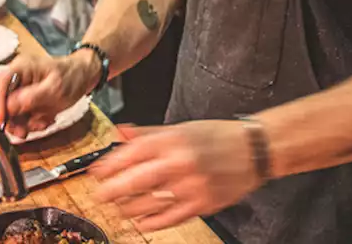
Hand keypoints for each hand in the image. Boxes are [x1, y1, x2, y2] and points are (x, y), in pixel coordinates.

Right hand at [0, 51, 99, 137]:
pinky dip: (31, 124)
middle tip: (24, 131)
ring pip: (9, 114)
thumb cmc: (72, 76)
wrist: (83, 77)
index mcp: (21, 67)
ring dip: (22, 125)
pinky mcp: (25, 102)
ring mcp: (20, 91)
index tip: (0, 121)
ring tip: (41, 123)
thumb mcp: (56, 87)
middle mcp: (16, 79)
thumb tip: (10, 106)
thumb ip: (33, 97)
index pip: (0, 83)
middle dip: (11, 119)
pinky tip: (44, 121)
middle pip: (1, 102)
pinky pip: (20, 118)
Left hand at [93, 121, 260, 231]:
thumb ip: (149, 133)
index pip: (131, 153)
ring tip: (119, 209)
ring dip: (129, 209)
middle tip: (100, 196)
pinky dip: (152, 222)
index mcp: (173, 140)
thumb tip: (121, 132)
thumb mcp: (182, 127)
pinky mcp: (203, 204)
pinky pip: (171, 218)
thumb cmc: (218, 136)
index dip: (110, 165)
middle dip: (112, 191)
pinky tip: (142, 222)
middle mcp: (180, 162)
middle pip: (136, 181)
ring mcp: (192, 186)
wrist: (254, 150)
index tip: (96, 172)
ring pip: (150, 203)